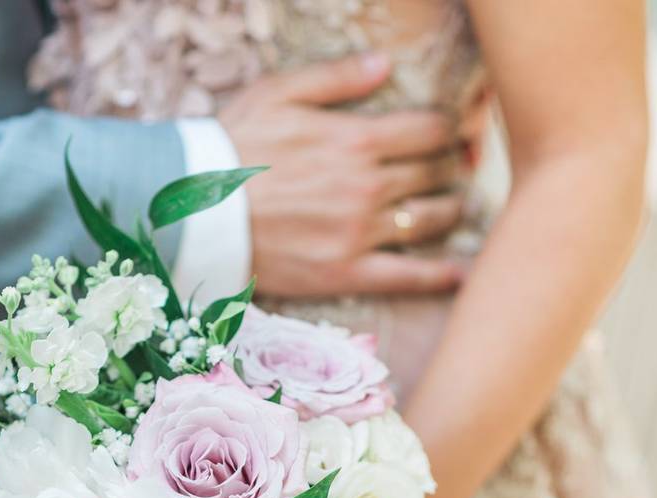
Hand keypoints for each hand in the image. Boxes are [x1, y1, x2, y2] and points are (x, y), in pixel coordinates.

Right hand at [219, 52, 469, 297]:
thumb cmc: (232, 147)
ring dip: (452, 209)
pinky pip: (407, 276)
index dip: (446, 129)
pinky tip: (461, 273)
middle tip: (452, 168)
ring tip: (454, 206)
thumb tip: (384, 63)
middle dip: (451, 166)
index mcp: (356, 140)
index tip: (447, 133)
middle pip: (436, 173)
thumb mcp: (277, 94)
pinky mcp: (345, 272)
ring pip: (431, 219)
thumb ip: (336, 78)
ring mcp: (359, 232)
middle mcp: (366, 186)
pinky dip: (440, 276)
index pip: (430, 130)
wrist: (195, 211)